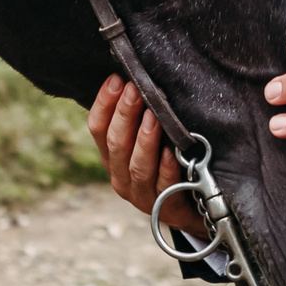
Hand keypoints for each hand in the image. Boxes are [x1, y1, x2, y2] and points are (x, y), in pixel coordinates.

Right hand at [86, 76, 198, 233]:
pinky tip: (172, 152)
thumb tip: (135, 78)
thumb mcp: (144, 142)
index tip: (115, 79)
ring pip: (137, 166)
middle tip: (134, 89)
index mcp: (111, 157)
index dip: (104, 104)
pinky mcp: (164, 205)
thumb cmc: (164, 164)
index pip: (97, 129)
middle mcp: (120, 175)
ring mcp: (141, 194)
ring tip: (153, 115)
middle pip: (116, 144)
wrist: (188, 207)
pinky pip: (164, 185)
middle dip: (124, 115)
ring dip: (144, 139)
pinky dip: (167, 168)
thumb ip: (136, 119)